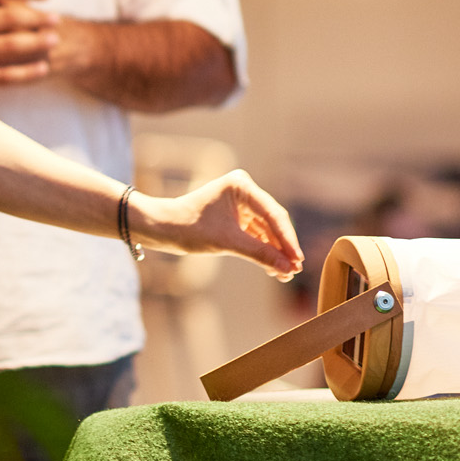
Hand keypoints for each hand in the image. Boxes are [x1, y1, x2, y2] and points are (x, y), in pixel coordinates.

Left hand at [134, 169, 304, 280]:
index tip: (298, 260)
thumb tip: (288, 269)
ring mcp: (241, 203)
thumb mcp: (227, 243)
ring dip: (274, 252)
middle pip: (273, 222)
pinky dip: (263, 250)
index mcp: (241, 185)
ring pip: (266, 230)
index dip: (287, 239)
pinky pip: (256, 234)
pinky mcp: (237, 216)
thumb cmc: (189, 228)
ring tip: (284, 274)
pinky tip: (272, 269)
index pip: (273, 214)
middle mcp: (244, 190)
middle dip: (282, 247)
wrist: (161, 229)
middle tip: (294, 270)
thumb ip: (260, 254)